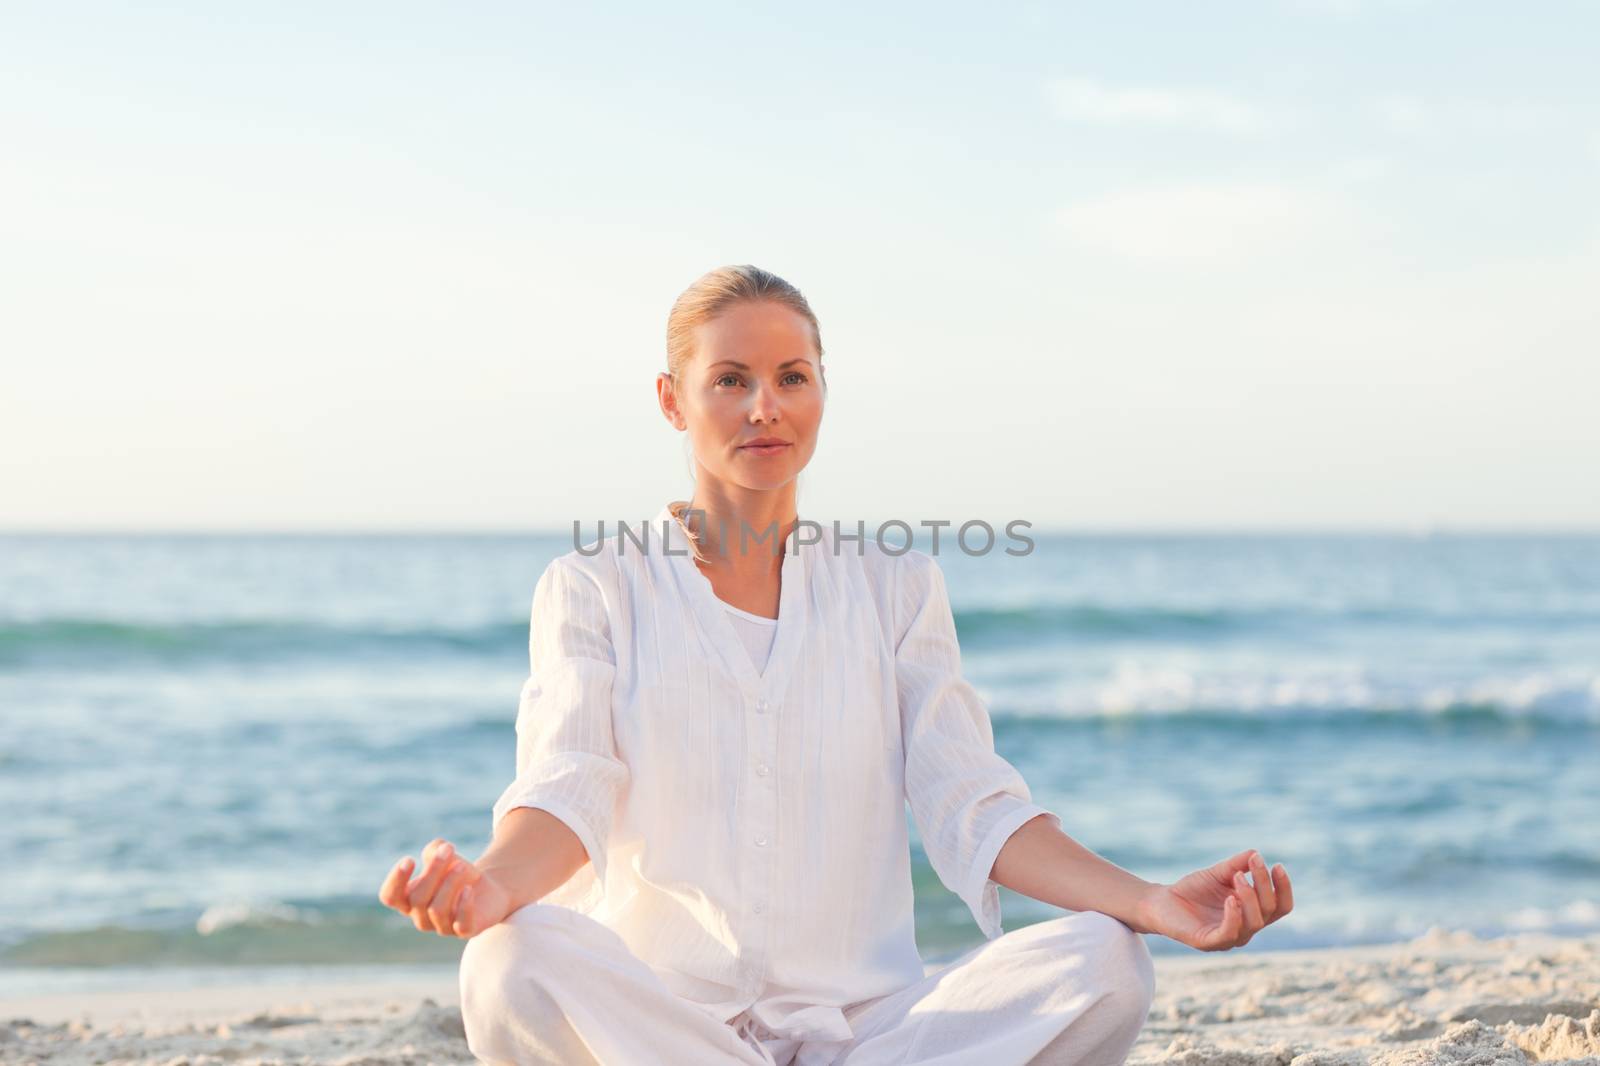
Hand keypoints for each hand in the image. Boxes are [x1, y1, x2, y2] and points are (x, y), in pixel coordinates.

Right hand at [378, 838, 512, 938]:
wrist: (489, 888)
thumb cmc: (458, 871)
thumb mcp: (445, 855)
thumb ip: (435, 850)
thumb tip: (436, 850)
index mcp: (409, 900)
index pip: (390, 897)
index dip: (396, 881)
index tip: (410, 859)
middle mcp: (422, 917)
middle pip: (417, 899)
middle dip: (433, 871)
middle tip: (449, 849)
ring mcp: (443, 927)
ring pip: (437, 910)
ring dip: (450, 883)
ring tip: (463, 865)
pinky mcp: (466, 931)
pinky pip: (461, 924)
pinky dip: (464, 905)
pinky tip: (469, 889)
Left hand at [1136, 849, 1293, 950]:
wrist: (1162, 901)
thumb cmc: (1193, 889)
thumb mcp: (1218, 873)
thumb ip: (1236, 865)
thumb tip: (1255, 853)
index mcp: (1252, 913)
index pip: (1280, 906)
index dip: (1283, 888)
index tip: (1278, 865)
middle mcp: (1246, 929)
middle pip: (1269, 911)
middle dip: (1264, 885)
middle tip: (1254, 862)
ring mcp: (1229, 938)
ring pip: (1254, 923)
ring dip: (1249, 896)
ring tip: (1237, 876)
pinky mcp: (1209, 943)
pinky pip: (1229, 933)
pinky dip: (1234, 916)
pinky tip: (1230, 899)